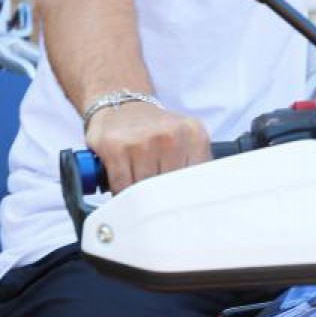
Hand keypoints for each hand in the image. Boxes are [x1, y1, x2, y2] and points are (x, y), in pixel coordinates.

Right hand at [85, 102, 210, 193]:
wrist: (124, 104)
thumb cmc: (155, 130)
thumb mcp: (185, 138)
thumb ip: (195, 165)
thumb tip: (200, 203)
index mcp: (194, 134)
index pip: (196, 181)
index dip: (187, 200)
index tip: (182, 212)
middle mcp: (169, 135)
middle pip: (170, 190)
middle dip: (163, 200)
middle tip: (157, 204)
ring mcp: (142, 141)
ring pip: (145, 192)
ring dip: (140, 199)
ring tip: (140, 192)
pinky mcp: (115, 147)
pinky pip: (121, 186)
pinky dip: (121, 194)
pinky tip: (124, 189)